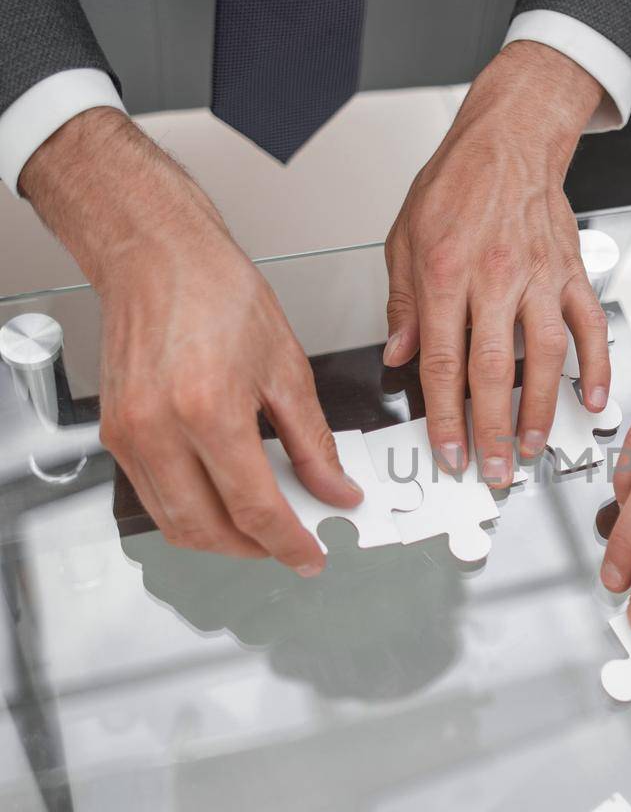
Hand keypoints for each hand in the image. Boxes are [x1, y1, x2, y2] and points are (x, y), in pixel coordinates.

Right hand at [22, 109, 359, 570]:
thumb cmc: (217, 292)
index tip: (312, 555)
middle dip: (255, 550)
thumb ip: (312, 442)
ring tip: (262, 527)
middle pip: (208, 529)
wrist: (157, 256)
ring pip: (174, 523)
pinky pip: (153, 497)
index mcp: (208, 409)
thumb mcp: (286, 368)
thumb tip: (335, 489)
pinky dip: (191, 511)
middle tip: (291, 545)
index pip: (254, 507)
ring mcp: (129, 435)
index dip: (289, 542)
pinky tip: (223, 498)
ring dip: (220, 539)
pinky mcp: (115, 435)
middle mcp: (158, 428)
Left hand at [383, 41, 611, 485]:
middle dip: (493, 430)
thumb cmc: (457, 183)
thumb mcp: (404, 237)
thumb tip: (397, 355)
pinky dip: (596, 366)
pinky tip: (594, 398)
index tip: (448, 452)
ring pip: (545, 356)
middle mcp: (495, 278)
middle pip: (493, 371)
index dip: (445, 416)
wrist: (510, 138)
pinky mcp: (572, 273)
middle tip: (494, 470)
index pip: (444, 361)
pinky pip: (589, 326)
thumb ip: (403, 303)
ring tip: (535, 447)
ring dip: (542, 409)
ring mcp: (540, 277)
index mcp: (445, 273)